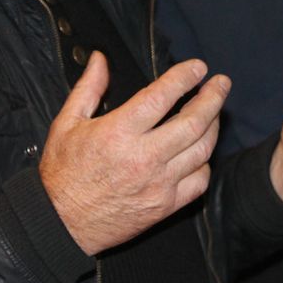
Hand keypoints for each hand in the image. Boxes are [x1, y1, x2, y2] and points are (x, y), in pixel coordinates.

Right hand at [39, 52, 227, 254]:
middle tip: (222, 83)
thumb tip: (100, 59)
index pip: (162, 96)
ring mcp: (158, 184)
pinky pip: (199, 181)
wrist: (61, 224)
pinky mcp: (165, 206)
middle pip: (193, 122)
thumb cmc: (62, 172)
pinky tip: (201, 151)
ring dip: (214, 126)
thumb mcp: (67, 124)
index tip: (198, 67)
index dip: (184, 77)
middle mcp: (143, 157)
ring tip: (215, 111)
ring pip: (201, 150)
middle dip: (213, 98)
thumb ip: (88, 88)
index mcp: (118, 132)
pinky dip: (205, 163)